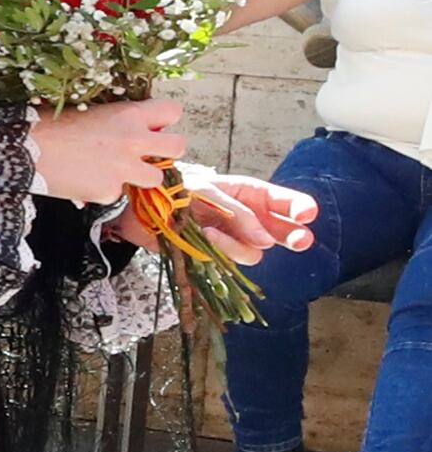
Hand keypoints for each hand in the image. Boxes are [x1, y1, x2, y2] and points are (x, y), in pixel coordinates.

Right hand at [31, 94, 184, 201]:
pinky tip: (83, 181)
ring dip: (140, 176)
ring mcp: (124, 169)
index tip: (151, 126)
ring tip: (115, 171)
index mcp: (129, 114)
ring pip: (156, 178)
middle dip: (166, 151)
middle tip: (148, 153)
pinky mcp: (109, 192)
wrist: (21, 151)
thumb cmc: (47, 124)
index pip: (173, 111)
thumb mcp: (88, 110)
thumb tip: (133, 130)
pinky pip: (116, 193)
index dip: (163, 120)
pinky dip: (103, 190)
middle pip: (178, 146)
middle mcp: (134, 141)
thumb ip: (117, 120)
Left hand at [181, 166, 317, 264]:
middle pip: (285, 233)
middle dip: (296, 237)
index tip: (306, 215)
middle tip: (300, 241)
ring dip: (238, 245)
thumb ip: (239, 214)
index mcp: (254, 195)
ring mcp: (237, 239)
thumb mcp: (209, 192)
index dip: (301, 208)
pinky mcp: (220, 255)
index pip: (287, 203)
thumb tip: (264, 241)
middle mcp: (252, 219)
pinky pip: (231, 261)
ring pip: (256, 252)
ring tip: (211, 230)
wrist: (146, 209)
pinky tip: (204, 235)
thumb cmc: (179, 190)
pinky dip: (220, 250)